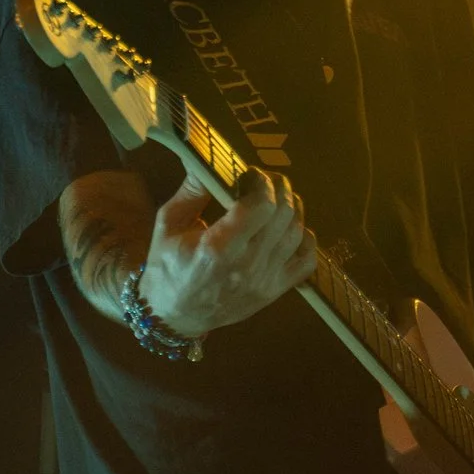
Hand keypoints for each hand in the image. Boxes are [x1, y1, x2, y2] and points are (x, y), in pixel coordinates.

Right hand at [139, 167, 317, 336]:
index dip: (262, 182)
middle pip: (283, 214)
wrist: (173, 316)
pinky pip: (307, 261)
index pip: (260, 206)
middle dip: (279, 188)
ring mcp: (264, 282)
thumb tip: (211, 157)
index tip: (251, 173)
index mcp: (217, 249)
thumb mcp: (168, 224)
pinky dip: (305, 239)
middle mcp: (246, 266)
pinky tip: (290, 228)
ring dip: (292, 208)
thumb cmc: (167, 267)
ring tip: (277, 198)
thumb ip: (193, 189)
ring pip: (297, 233)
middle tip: (266, 180)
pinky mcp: (274, 292)